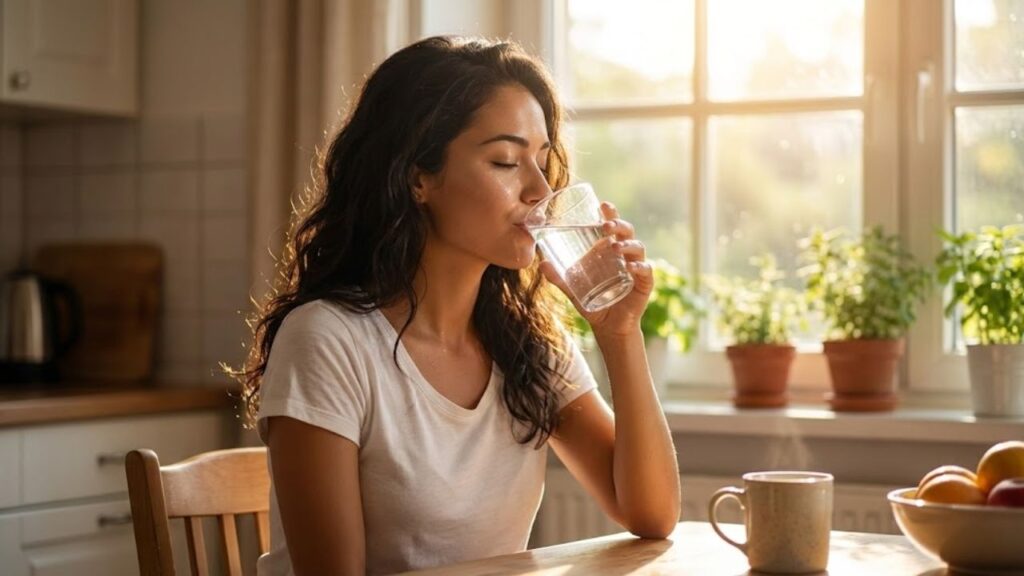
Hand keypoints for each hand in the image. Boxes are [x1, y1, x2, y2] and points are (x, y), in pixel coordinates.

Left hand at [540, 202, 652, 338]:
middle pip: (627, 232)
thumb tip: (541, 263)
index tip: (603, 204)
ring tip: (615, 247)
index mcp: (610, 250)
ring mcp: (636, 267)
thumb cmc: (593, 302)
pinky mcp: (644, 283)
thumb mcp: (573, 289)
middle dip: (618, 225)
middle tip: (606, 225)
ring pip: (638, 248)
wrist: (608, 326)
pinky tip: (629, 267)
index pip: (612, 227)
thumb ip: (559, 277)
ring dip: (627, 244)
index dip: (610, 214)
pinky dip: (639, 267)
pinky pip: (645, 270)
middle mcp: (625, 255)